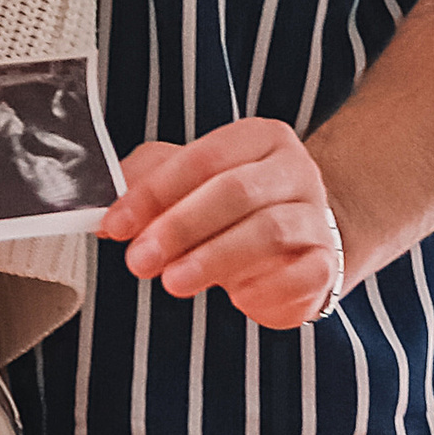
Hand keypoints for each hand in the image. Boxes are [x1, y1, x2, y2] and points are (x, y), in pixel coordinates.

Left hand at [97, 116, 344, 329]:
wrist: (302, 237)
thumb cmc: (234, 207)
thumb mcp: (187, 180)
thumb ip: (146, 184)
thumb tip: (106, 211)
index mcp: (259, 138)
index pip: (202, 158)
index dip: (153, 193)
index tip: (116, 225)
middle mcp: (294, 171)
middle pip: (235, 191)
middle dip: (180, 227)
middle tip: (140, 260)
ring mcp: (315, 217)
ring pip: (267, 233)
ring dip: (213, 260)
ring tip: (174, 281)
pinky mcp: (327, 264)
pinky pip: (298, 276)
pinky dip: (261, 288)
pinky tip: (234, 296)